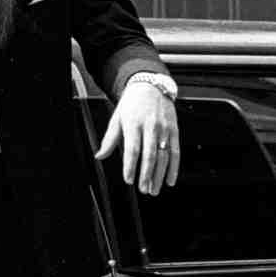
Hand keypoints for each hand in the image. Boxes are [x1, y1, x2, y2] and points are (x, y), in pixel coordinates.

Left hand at [94, 81, 179, 195]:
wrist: (151, 87)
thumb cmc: (132, 104)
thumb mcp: (117, 118)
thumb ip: (109, 139)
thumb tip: (99, 156)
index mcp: (133, 124)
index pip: (132, 149)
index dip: (131, 166)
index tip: (128, 179)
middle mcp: (150, 127)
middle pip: (149, 155)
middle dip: (146, 175)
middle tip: (143, 189)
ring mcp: (164, 129)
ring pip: (163, 156)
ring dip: (159, 175)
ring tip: (154, 189)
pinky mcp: (174, 130)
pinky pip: (176, 152)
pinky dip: (174, 167)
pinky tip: (170, 180)